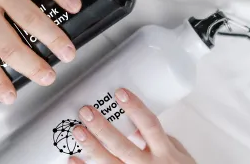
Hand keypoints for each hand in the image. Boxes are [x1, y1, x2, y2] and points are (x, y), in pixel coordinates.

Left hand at [71, 88, 194, 163]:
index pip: (149, 126)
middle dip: (103, 128)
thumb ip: (160, 139)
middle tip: (87, 112)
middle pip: (123, 145)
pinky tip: (72, 158)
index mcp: (164, 152)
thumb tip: (137, 124)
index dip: (135, 109)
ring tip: (78, 130)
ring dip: (91, 146)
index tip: (120, 93)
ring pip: (109, 162)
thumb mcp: (178, 153)